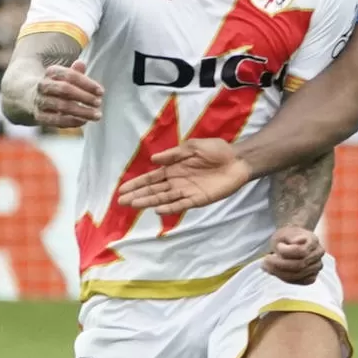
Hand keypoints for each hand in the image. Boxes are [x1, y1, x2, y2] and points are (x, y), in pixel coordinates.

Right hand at [34, 59, 102, 128]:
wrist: (27, 97)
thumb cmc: (54, 86)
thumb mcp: (63, 76)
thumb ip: (75, 72)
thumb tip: (81, 63)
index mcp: (51, 72)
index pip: (70, 75)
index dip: (86, 83)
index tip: (101, 92)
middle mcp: (43, 85)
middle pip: (65, 89)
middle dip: (84, 96)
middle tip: (99, 103)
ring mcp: (40, 101)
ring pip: (62, 106)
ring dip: (81, 111)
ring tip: (96, 115)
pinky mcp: (39, 116)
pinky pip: (55, 120)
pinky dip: (71, 121)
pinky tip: (84, 122)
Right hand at [118, 137, 251, 212]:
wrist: (237, 160)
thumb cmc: (216, 150)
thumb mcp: (192, 147)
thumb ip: (173, 154)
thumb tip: (153, 160)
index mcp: (173, 169)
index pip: (151, 178)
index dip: (137, 184)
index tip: (122, 189)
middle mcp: (177, 182)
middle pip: (153, 190)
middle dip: (137, 195)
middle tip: (121, 202)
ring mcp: (186, 191)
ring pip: (163, 198)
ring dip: (148, 202)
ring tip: (133, 205)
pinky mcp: (198, 198)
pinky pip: (181, 204)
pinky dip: (169, 207)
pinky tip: (158, 210)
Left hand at [262, 225, 324, 284]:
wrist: (291, 241)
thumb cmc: (286, 237)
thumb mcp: (284, 233)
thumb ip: (290, 237)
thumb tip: (299, 241)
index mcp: (313, 240)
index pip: (301, 251)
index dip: (286, 251)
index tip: (277, 246)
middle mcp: (318, 253)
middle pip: (299, 265)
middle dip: (279, 265)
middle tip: (265, 261)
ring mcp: (317, 266)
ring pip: (297, 275)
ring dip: (279, 273)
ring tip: (267, 267)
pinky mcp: (312, 276)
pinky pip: (299, 282)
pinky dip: (285, 278)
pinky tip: (276, 272)